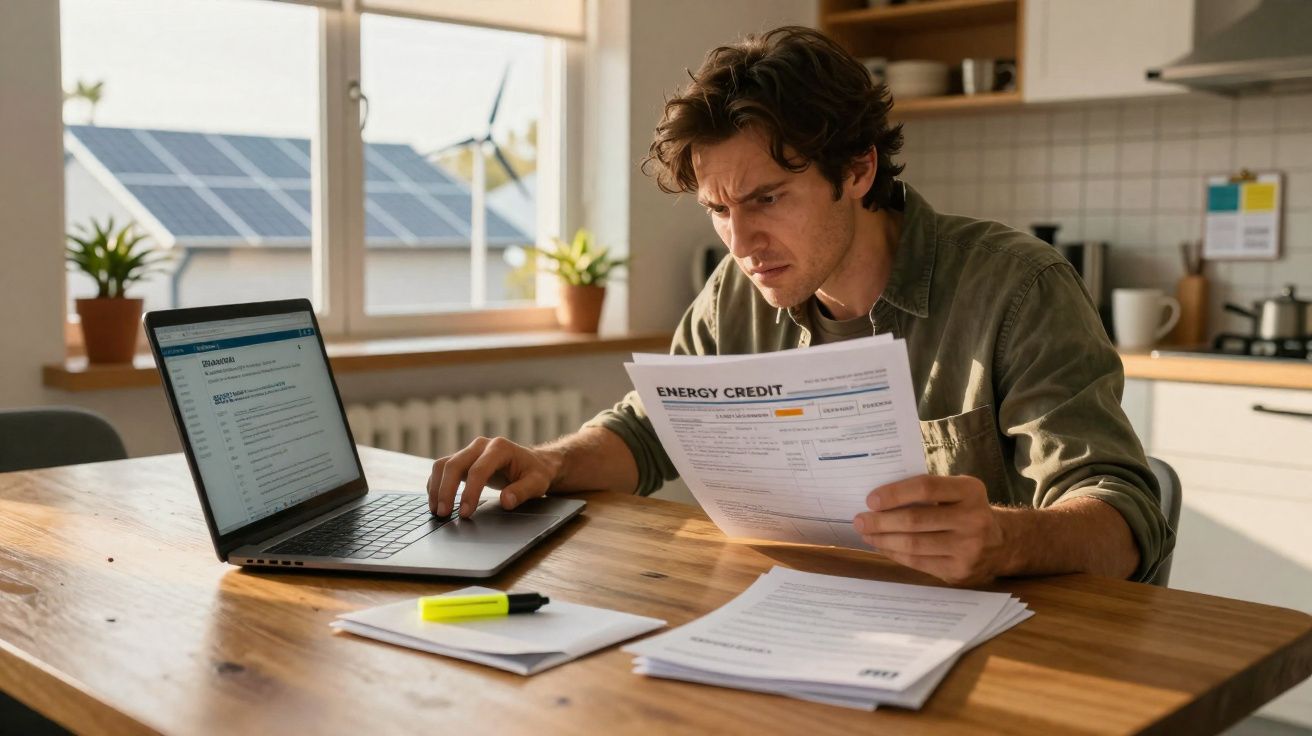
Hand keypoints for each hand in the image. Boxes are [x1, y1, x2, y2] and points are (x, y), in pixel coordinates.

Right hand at [426, 436, 560, 518]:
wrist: (534, 463)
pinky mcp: (463, 460)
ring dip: (436, 487)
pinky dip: (436, 484)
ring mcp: (470, 451)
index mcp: (500, 448)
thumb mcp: (537, 483)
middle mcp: (481, 445)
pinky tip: (436, 502)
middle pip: (454, 464)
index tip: (465, 513)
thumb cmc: (535, 473)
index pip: (478, 470)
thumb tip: (506, 501)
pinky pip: (442, 468)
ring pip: (443, 464)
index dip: (469, 492)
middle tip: (444, 514)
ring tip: (437, 511)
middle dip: (446, 490)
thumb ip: (522, 491)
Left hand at [852, 474, 1008, 585]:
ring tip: (866, 534)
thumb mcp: (959, 491)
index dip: (895, 493)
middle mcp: (973, 519)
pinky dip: (895, 554)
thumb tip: (880, 498)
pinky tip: (883, 546)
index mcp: (970, 491)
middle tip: (860, 520)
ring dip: (883, 540)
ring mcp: (968, 548)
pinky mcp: (959, 571)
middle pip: (915, 520)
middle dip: (881, 521)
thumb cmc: (967, 511)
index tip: (870, 500)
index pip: (925, 488)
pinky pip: (918, 562)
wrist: (1003, 544)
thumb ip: (929, 490)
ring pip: (913, 545)